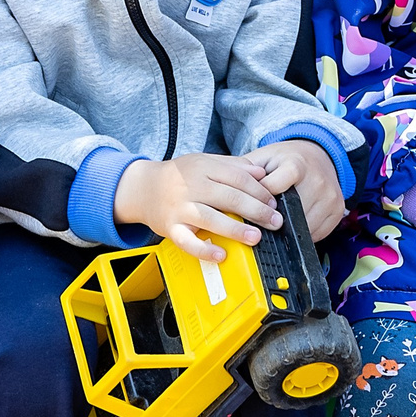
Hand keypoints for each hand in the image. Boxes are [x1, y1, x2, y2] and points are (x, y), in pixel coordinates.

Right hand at [116, 153, 281, 262]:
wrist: (141, 188)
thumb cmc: (177, 176)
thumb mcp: (203, 162)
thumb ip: (232, 166)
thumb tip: (261, 172)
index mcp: (202, 167)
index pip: (237, 178)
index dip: (259, 190)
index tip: (273, 202)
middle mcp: (190, 186)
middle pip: (228, 197)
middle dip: (256, 210)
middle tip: (274, 221)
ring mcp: (179, 208)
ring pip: (211, 218)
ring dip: (236, 229)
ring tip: (256, 237)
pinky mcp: (170, 227)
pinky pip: (187, 241)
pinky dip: (204, 249)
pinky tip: (221, 255)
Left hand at [243, 139, 346, 241]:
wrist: (319, 156)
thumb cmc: (286, 159)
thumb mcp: (264, 157)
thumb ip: (246, 171)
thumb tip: (227, 191)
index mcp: (296, 164)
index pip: (272, 190)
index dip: (257, 200)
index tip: (250, 205)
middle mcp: (317, 180)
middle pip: (288, 213)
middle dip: (272, 219)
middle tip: (261, 220)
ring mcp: (330, 197)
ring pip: (303, 226)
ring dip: (287, 230)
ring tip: (277, 222)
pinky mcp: (338, 210)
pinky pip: (317, 232)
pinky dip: (302, 233)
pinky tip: (294, 223)